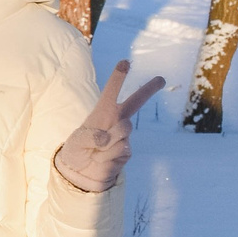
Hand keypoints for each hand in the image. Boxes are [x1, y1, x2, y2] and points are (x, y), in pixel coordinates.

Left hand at [53, 59, 166, 191]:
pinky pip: (121, 149)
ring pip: (123, 129)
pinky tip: (101, 160)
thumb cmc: (77, 151)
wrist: (82, 173)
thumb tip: (105, 138)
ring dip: (107, 141)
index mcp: (102, 113)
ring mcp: (123, 136)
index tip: (125, 62)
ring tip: (96, 150)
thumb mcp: (76, 142)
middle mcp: (116, 120)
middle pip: (135, 102)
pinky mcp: (127, 151)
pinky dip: (107, 156)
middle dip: (149, 89)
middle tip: (161, 79)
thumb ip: (89, 137)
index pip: (110, 92)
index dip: (118, 78)